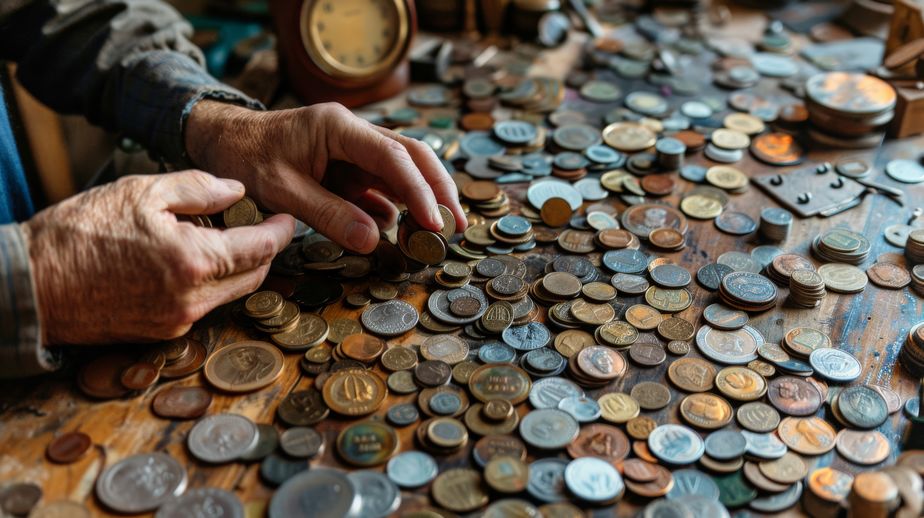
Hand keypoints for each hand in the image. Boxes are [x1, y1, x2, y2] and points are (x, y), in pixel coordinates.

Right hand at [22, 171, 294, 344]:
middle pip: (255, 277)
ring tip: (225, 237)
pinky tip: (196, 259)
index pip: (262, 249)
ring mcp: (178, 322)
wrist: (29, 285)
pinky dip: (212, 282)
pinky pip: (205, 306)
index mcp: (194, 262)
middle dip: (266, 251)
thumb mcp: (140, 192)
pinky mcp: (163, 333)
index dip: (281, 231)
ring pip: (232, 294)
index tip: (290, 218)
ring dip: (239, 268)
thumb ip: (198, 188)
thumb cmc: (78, 233)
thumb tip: (237, 191)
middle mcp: (194, 300)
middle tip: (262, 225)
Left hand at [185, 101, 466, 253]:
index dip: (419, 191)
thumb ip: (327, 214)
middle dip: (439, 190)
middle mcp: (354, 134)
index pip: (393, 157)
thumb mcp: (281, 189)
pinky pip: (382, 189)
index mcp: (339, 128)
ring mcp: (355, 152)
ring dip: (424, 201)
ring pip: (404, 173)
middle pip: (413, 157)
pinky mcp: (350, 169)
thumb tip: (375, 241)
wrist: (224, 140)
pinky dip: (397, 210)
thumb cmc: (246, 158)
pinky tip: (405, 233)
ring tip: (440, 235)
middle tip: (458, 227)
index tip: (436, 223)